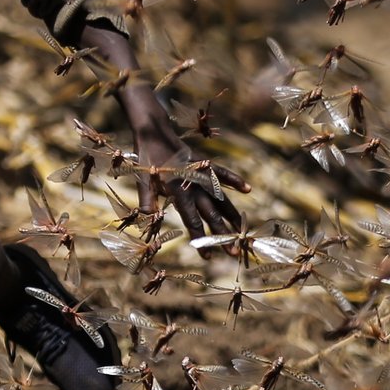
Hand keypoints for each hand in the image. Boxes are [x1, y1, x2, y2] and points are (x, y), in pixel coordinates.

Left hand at [124, 92, 244, 242]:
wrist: (154, 133)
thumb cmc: (146, 161)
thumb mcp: (142, 181)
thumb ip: (147, 201)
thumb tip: (147, 220)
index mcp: (178, 190)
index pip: (191, 219)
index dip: (200, 238)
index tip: (209, 256)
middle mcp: (194, 184)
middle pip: (211, 214)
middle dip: (222, 235)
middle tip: (233, 253)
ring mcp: (202, 174)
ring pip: (221, 199)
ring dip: (232, 216)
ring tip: (242, 232)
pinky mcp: (206, 164)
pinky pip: (223, 173)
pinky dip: (234, 180)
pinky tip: (248, 189)